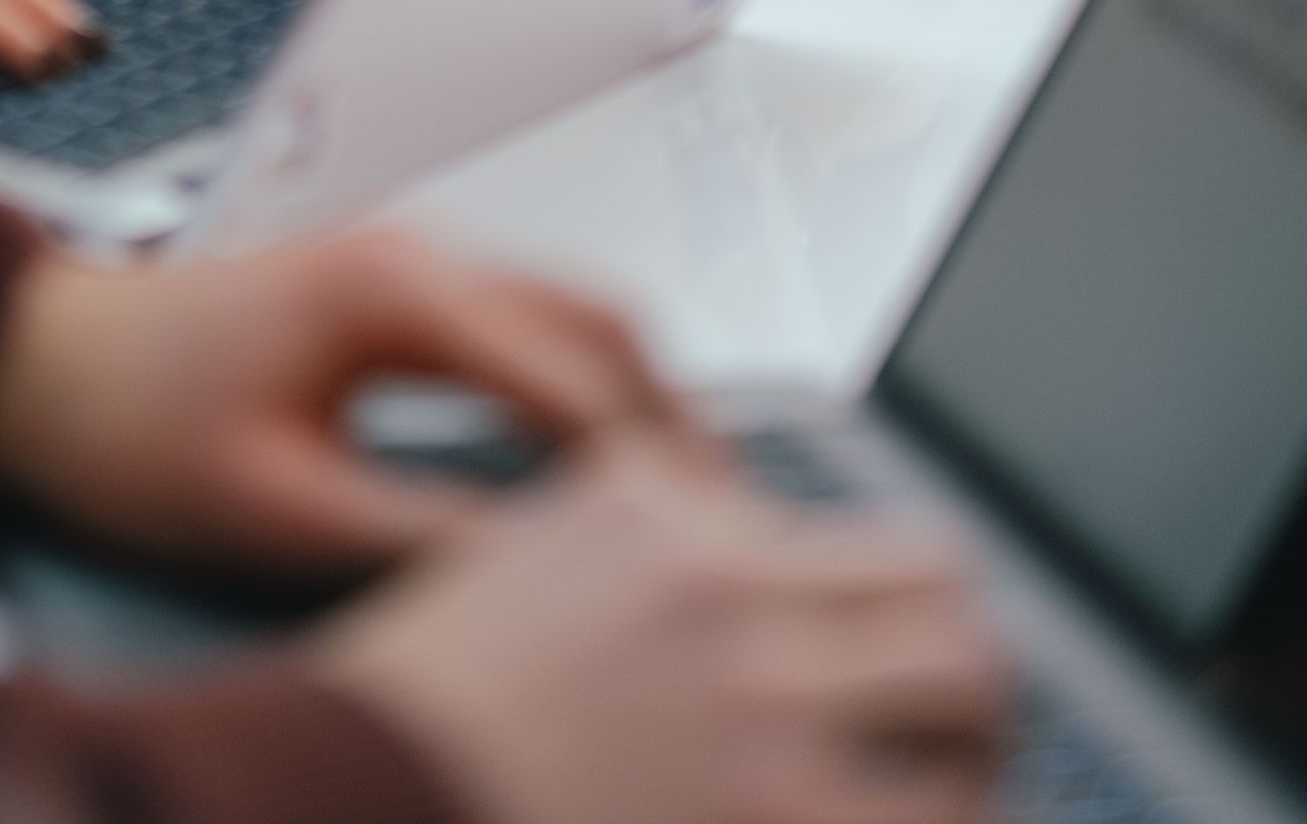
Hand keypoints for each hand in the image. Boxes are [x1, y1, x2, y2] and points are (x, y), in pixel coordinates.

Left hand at [0, 231, 682, 577]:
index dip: (660, 475)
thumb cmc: (128, 432)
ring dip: (639, 401)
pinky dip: (587, 385)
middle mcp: (420, 255)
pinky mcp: (395, 285)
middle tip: (737, 536)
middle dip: (679, 430)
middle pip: (605, 327)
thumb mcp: (276, 511)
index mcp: (396, 296)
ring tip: (686, 512)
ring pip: (576, 315)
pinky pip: (529, 322)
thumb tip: (552, 578)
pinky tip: (600, 467)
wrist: (36, 362)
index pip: (581, 383)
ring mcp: (411, 259)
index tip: (716, 553)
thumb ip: (421, 537)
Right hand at [319, 437, 1009, 823]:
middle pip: (947, 590)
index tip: (900, 659)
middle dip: (969, 667)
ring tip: (949, 798)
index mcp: (653, 513)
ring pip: (974, 694)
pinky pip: (936, 817)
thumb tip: (755, 593)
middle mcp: (722, 588)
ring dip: (971, 754)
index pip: (842, 522)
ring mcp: (759, 706)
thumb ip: (641, 570)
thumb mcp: (512, 582)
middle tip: (956, 732)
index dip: (896, 609)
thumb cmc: (400, 724)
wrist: (332, 803)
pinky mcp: (777, 818)